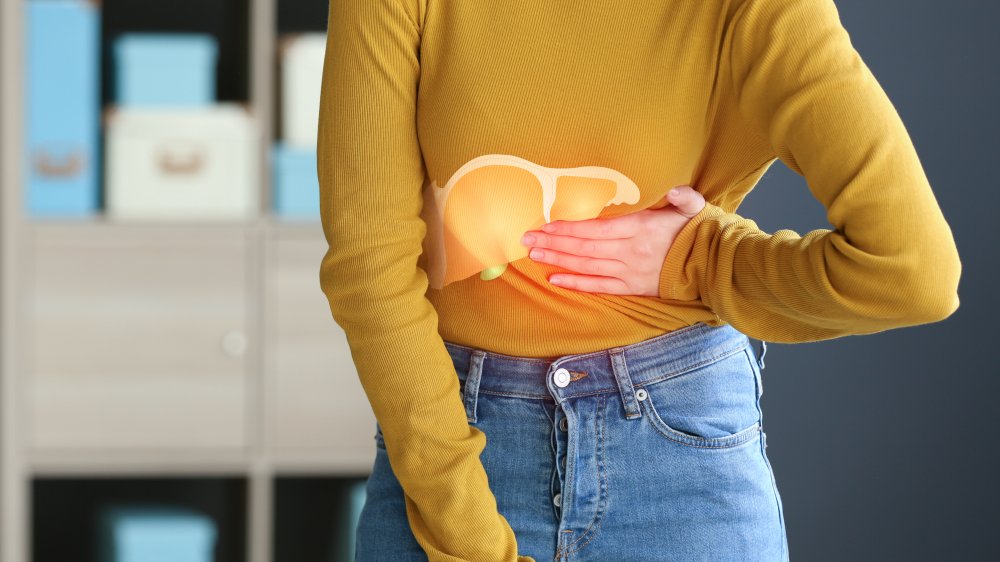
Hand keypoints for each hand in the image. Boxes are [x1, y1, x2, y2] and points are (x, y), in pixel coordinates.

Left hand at [519, 185, 705, 296]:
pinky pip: (598, 287)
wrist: (711, 267)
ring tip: (534, 255)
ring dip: (558, 261)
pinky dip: (575, 284)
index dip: (570, 228)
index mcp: (640, 229)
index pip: (597, 229)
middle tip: (526, 239)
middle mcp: (630, 252)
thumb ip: (684, 197)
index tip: (546, 225)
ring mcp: (628, 272)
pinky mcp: (630, 287)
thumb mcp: (694, 208)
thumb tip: (674, 190)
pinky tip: (554, 280)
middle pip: (584, 249)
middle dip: (553, 243)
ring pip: (587, 267)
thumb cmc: (697, 232)